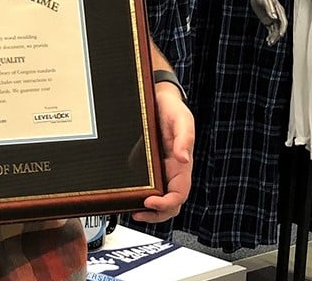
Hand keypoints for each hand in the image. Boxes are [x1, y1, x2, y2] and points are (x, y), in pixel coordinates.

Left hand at [132, 85, 193, 223]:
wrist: (159, 97)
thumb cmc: (173, 109)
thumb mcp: (181, 120)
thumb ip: (184, 138)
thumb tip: (183, 159)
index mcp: (182, 165)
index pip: (179, 194)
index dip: (167, 203)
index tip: (151, 202)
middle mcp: (171, 170)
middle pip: (169, 203)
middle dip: (156, 214)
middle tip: (138, 213)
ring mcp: (159, 169)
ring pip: (157, 197)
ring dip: (147, 209)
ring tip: (131, 209)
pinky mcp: (146, 164)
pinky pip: (144, 184)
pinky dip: (137, 193)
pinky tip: (126, 194)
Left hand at [247, 0, 287, 45]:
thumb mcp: (266, 1)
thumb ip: (270, 9)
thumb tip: (274, 18)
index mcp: (280, 11)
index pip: (283, 22)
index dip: (282, 29)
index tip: (280, 35)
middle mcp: (277, 16)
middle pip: (279, 28)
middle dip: (277, 35)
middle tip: (272, 41)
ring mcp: (272, 19)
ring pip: (275, 30)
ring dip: (273, 37)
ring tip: (269, 43)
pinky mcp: (267, 20)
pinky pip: (270, 29)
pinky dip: (270, 35)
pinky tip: (268, 40)